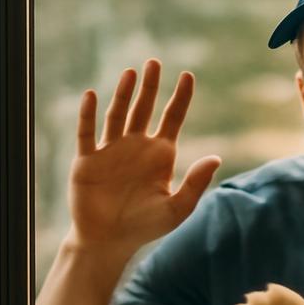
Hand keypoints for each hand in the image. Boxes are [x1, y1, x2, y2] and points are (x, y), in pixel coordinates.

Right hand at [68, 59, 221, 255]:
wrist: (108, 242)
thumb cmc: (144, 227)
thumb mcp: (176, 208)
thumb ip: (196, 183)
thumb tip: (216, 157)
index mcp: (160, 155)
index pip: (173, 117)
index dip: (181, 96)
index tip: (188, 74)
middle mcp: (136, 146)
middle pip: (144, 108)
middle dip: (150, 86)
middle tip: (154, 62)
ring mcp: (111, 150)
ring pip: (118, 114)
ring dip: (123, 94)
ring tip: (131, 72)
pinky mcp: (88, 159)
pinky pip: (87, 132)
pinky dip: (88, 114)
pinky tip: (92, 95)